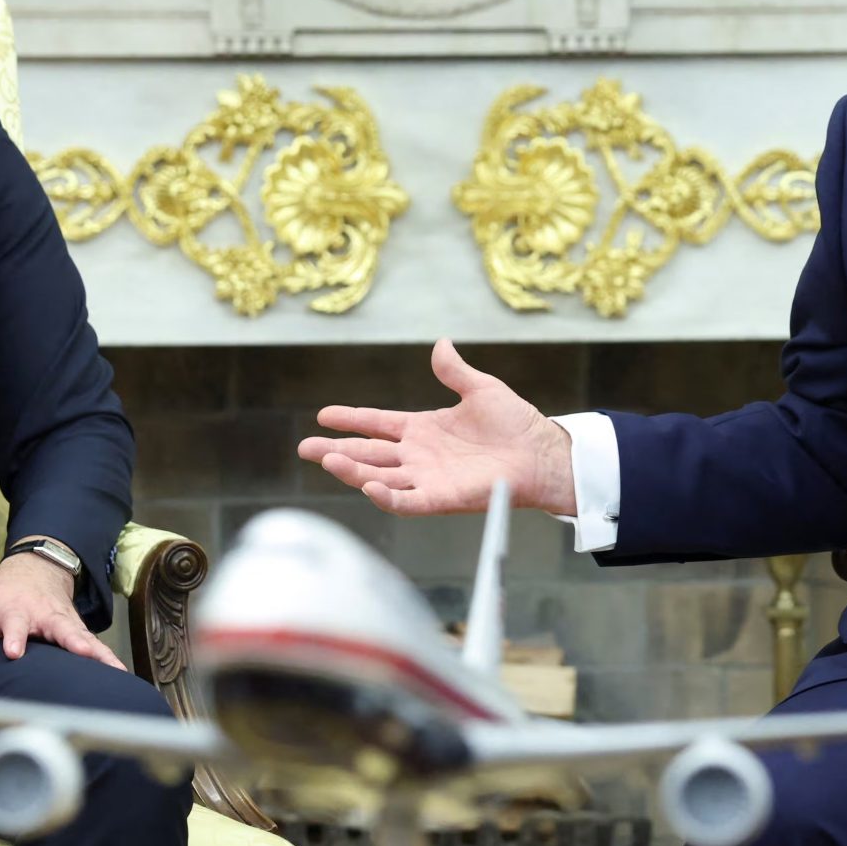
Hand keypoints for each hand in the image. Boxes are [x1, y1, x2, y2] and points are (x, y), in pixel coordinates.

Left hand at [0, 553, 126, 670]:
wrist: (34, 570)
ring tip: (115, 670)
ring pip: (84, 638)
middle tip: (84, 655)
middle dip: (72, 642)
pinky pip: (94, 646)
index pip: (15, 624)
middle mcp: (45, 616)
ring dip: (100, 653)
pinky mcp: (78, 631)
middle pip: (61, 629)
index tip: (14, 652)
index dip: (15, 637)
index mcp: (15, 611)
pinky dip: (108, 658)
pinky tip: (121, 673)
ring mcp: (65, 623)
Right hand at [297, 338, 575, 516]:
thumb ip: (454, 371)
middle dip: (335, 451)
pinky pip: (407, 501)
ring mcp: (428, 478)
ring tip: (327, 460)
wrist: (541, 452)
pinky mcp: (442, 497)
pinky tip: (368, 486)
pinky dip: (387, 496)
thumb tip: (441, 344)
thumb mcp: (481, 389)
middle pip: (368, 453)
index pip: (377, 424)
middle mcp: (419, 456)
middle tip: (305, 448)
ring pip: (379, 476)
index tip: (322, 415)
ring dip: (352, 470)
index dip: (350, 419)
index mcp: (423, 429)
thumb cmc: (515, 423)